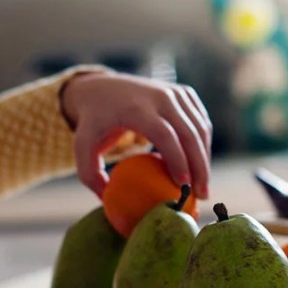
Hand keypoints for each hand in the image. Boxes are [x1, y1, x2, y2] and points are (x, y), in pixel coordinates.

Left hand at [61, 71, 212, 198]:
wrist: (101, 87)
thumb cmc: (93, 122)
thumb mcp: (83, 146)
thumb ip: (90, 175)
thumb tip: (110, 200)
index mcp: (137, 106)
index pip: (165, 134)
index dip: (177, 160)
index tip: (182, 186)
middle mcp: (160, 96)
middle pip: (189, 133)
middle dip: (199, 166)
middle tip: (201, 195)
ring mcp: (175, 92)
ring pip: (200, 128)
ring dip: (205, 159)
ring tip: (202, 187)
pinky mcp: (184, 93)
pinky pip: (201, 122)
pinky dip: (203, 146)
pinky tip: (199, 167)